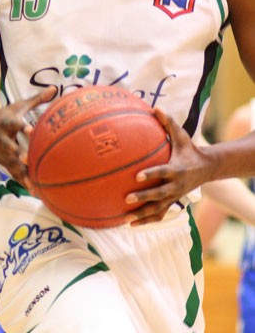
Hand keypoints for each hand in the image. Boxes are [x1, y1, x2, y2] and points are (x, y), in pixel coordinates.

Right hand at [0, 86, 55, 185]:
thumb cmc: (1, 115)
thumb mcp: (17, 106)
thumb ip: (36, 99)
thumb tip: (54, 88)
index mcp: (8, 123)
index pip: (16, 125)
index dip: (23, 128)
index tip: (31, 131)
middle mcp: (3, 138)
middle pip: (11, 148)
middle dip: (18, 154)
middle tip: (27, 160)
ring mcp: (1, 152)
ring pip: (12, 164)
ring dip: (23, 174)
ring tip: (35, 185)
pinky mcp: (1, 161)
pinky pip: (13, 173)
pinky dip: (23, 182)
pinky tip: (34, 191)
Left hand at [123, 108, 213, 225]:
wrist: (206, 169)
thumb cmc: (189, 149)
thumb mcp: (182, 135)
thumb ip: (168, 122)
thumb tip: (154, 107)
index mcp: (176, 169)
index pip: (162, 172)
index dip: (150, 174)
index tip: (136, 176)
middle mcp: (175, 185)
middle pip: (159, 194)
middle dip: (143, 197)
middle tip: (127, 198)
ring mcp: (174, 196)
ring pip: (158, 209)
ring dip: (142, 215)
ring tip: (125, 219)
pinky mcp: (172, 202)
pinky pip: (158, 214)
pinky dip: (145, 221)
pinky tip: (129, 225)